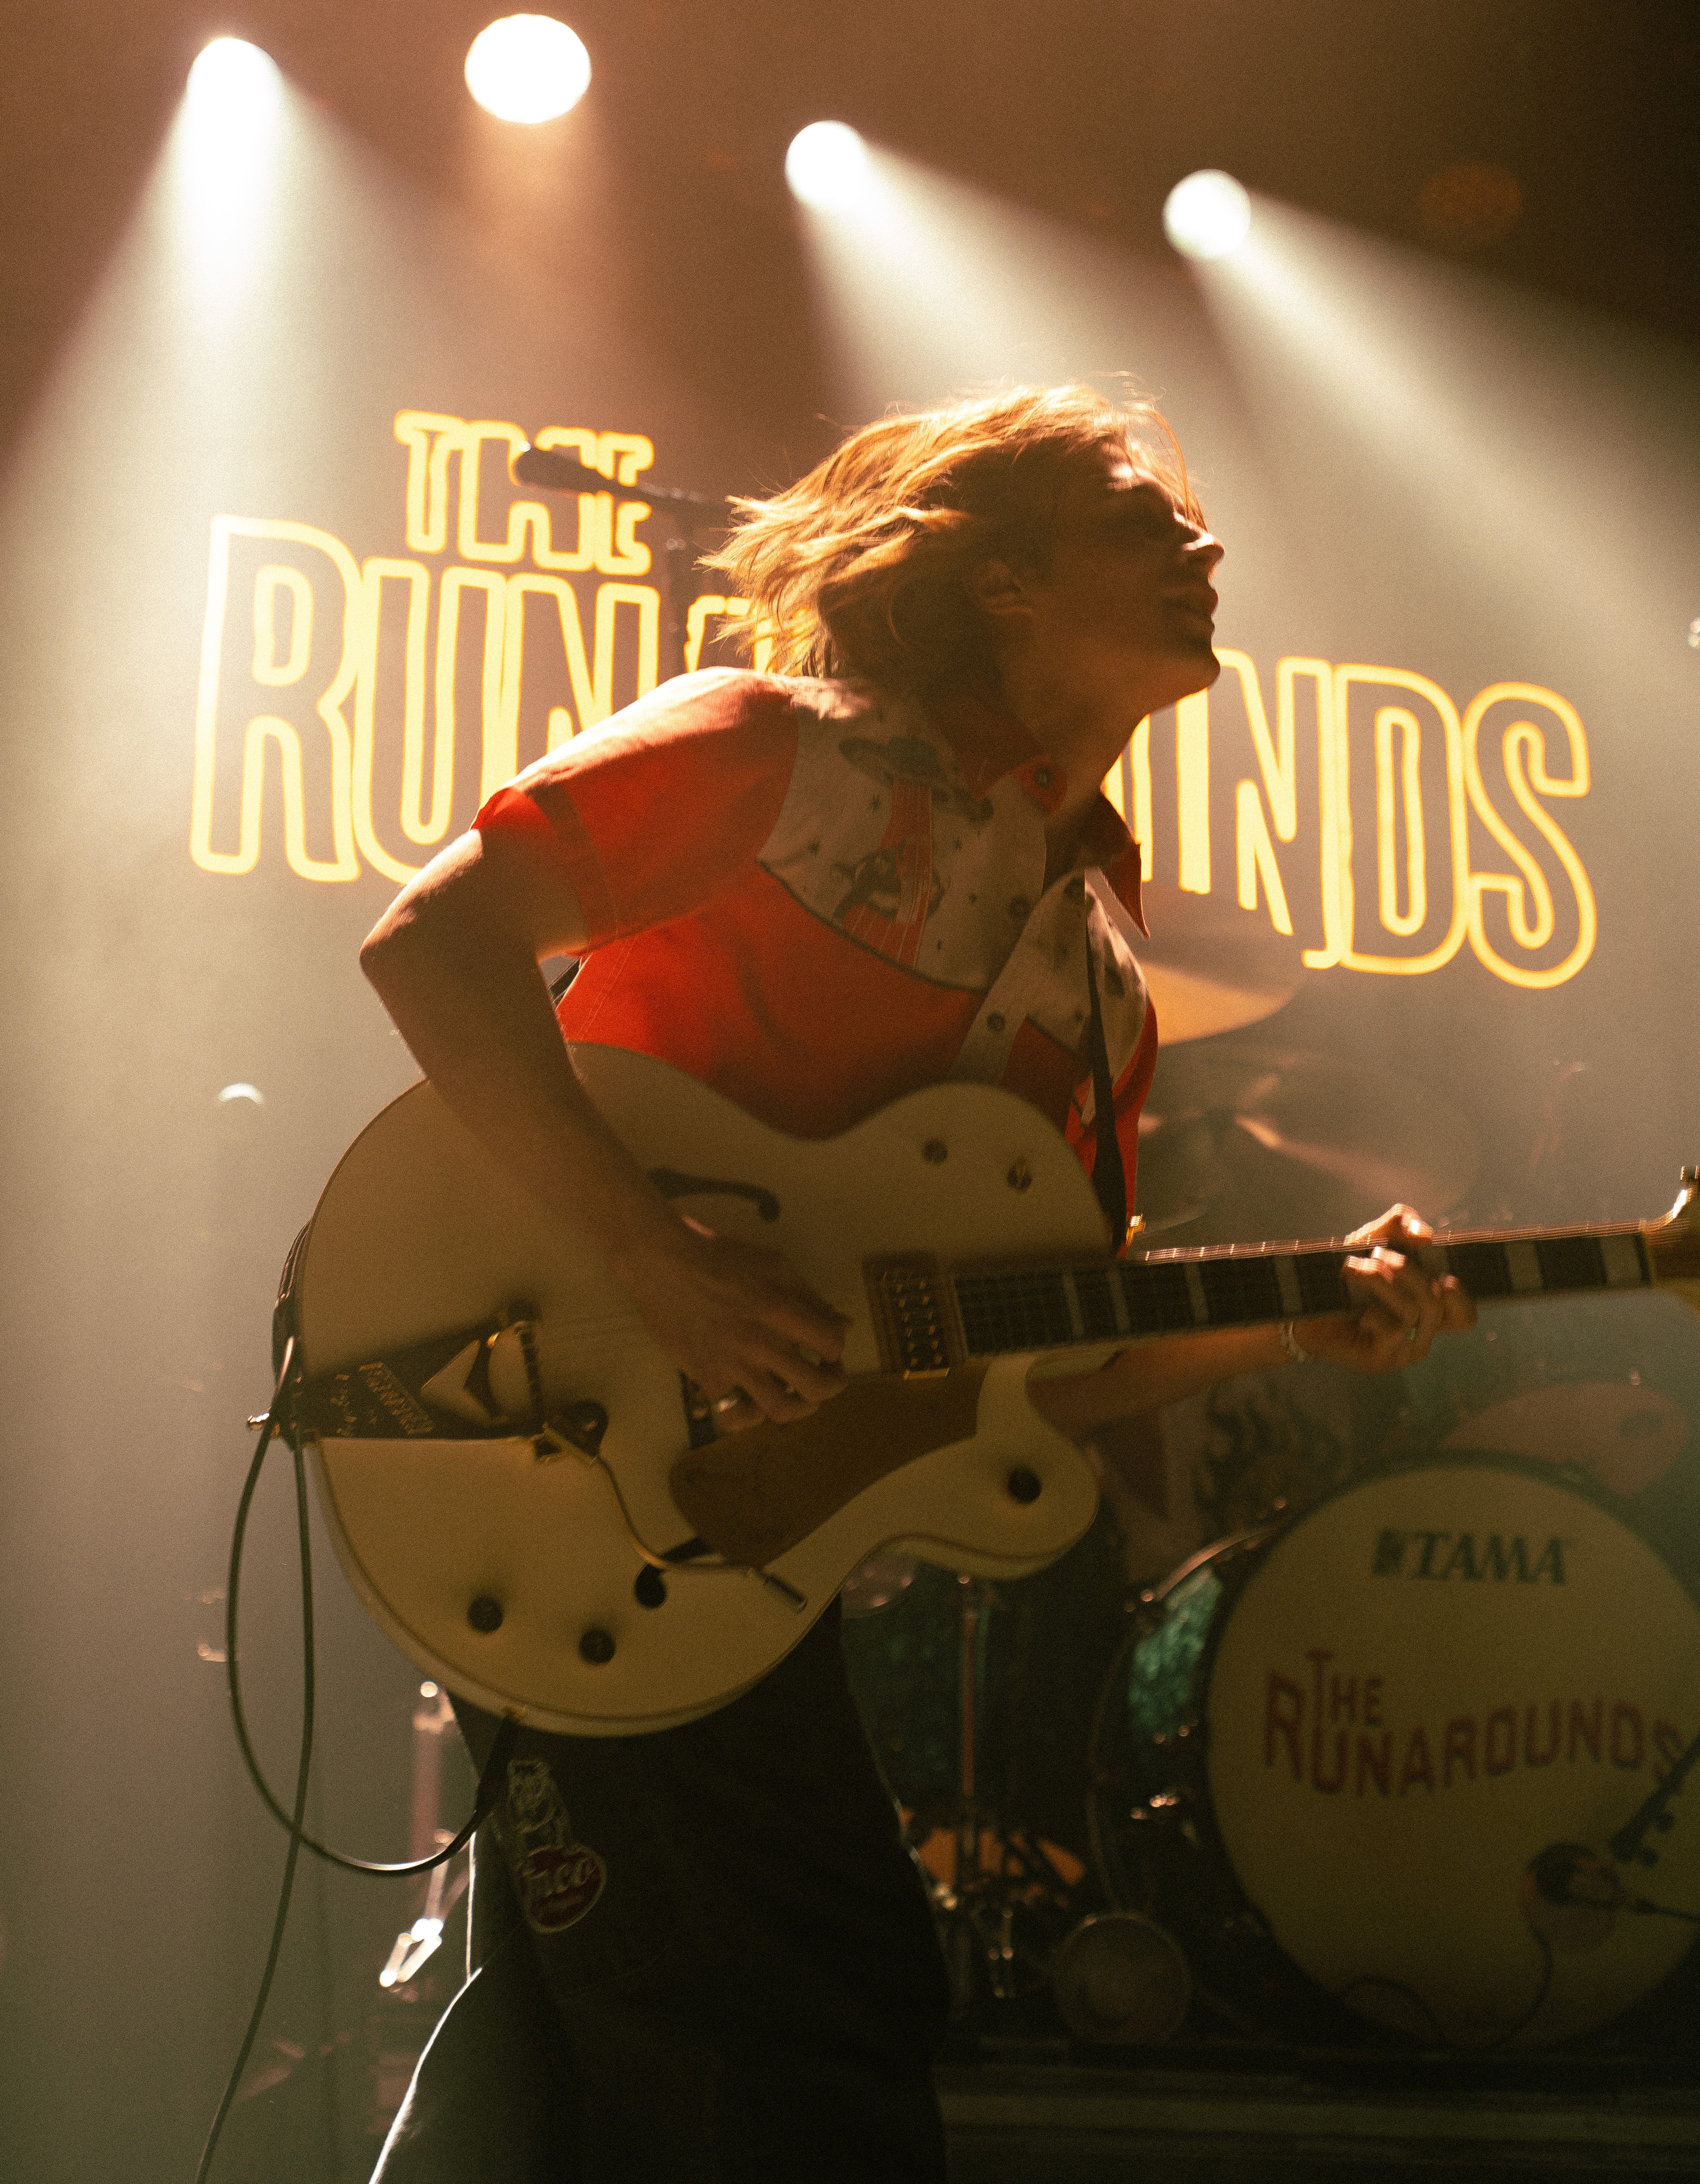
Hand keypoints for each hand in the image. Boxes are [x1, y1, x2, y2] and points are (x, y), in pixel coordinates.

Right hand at [614, 1216, 850, 1430]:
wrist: (663, 1263)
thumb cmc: (722, 1256)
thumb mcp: (775, 1264)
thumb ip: (811, 1297)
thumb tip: (844, 1325)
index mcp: (782, 1310)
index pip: (831, 1343)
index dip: (837, 1348)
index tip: (829, 1346)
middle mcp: (762, 1343)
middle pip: (816, 1386)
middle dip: (832, 1384)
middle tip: (827, 1375)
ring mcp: (733, 1365)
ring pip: (781, 1410)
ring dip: (800, 1408)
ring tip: (800, 1397)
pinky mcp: (707, 1378)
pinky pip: (735, 1416)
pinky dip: (750, 1416)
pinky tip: (754, 1403)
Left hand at [1293, 1203, 1476, 1372]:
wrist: (1304, 1303)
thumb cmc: (1345, 1274)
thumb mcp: (1374, 1239)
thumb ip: (1402, 1225)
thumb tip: (1427, 1235)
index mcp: (1428, 1309)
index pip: (1465, 1314)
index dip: (1462, 1297)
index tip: (1443, 1277)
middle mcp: (1421, 1332)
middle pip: (1438, 1302)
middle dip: (1407, 1271)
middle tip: (1375, 1254)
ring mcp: (1404, 1349)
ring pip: (1414, 1311)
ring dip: (1381, 1281)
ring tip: (1352, 1269)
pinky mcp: (1383, 1358)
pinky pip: (1393, 1329)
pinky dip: (1373, 1311)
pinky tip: (1355, 1311)